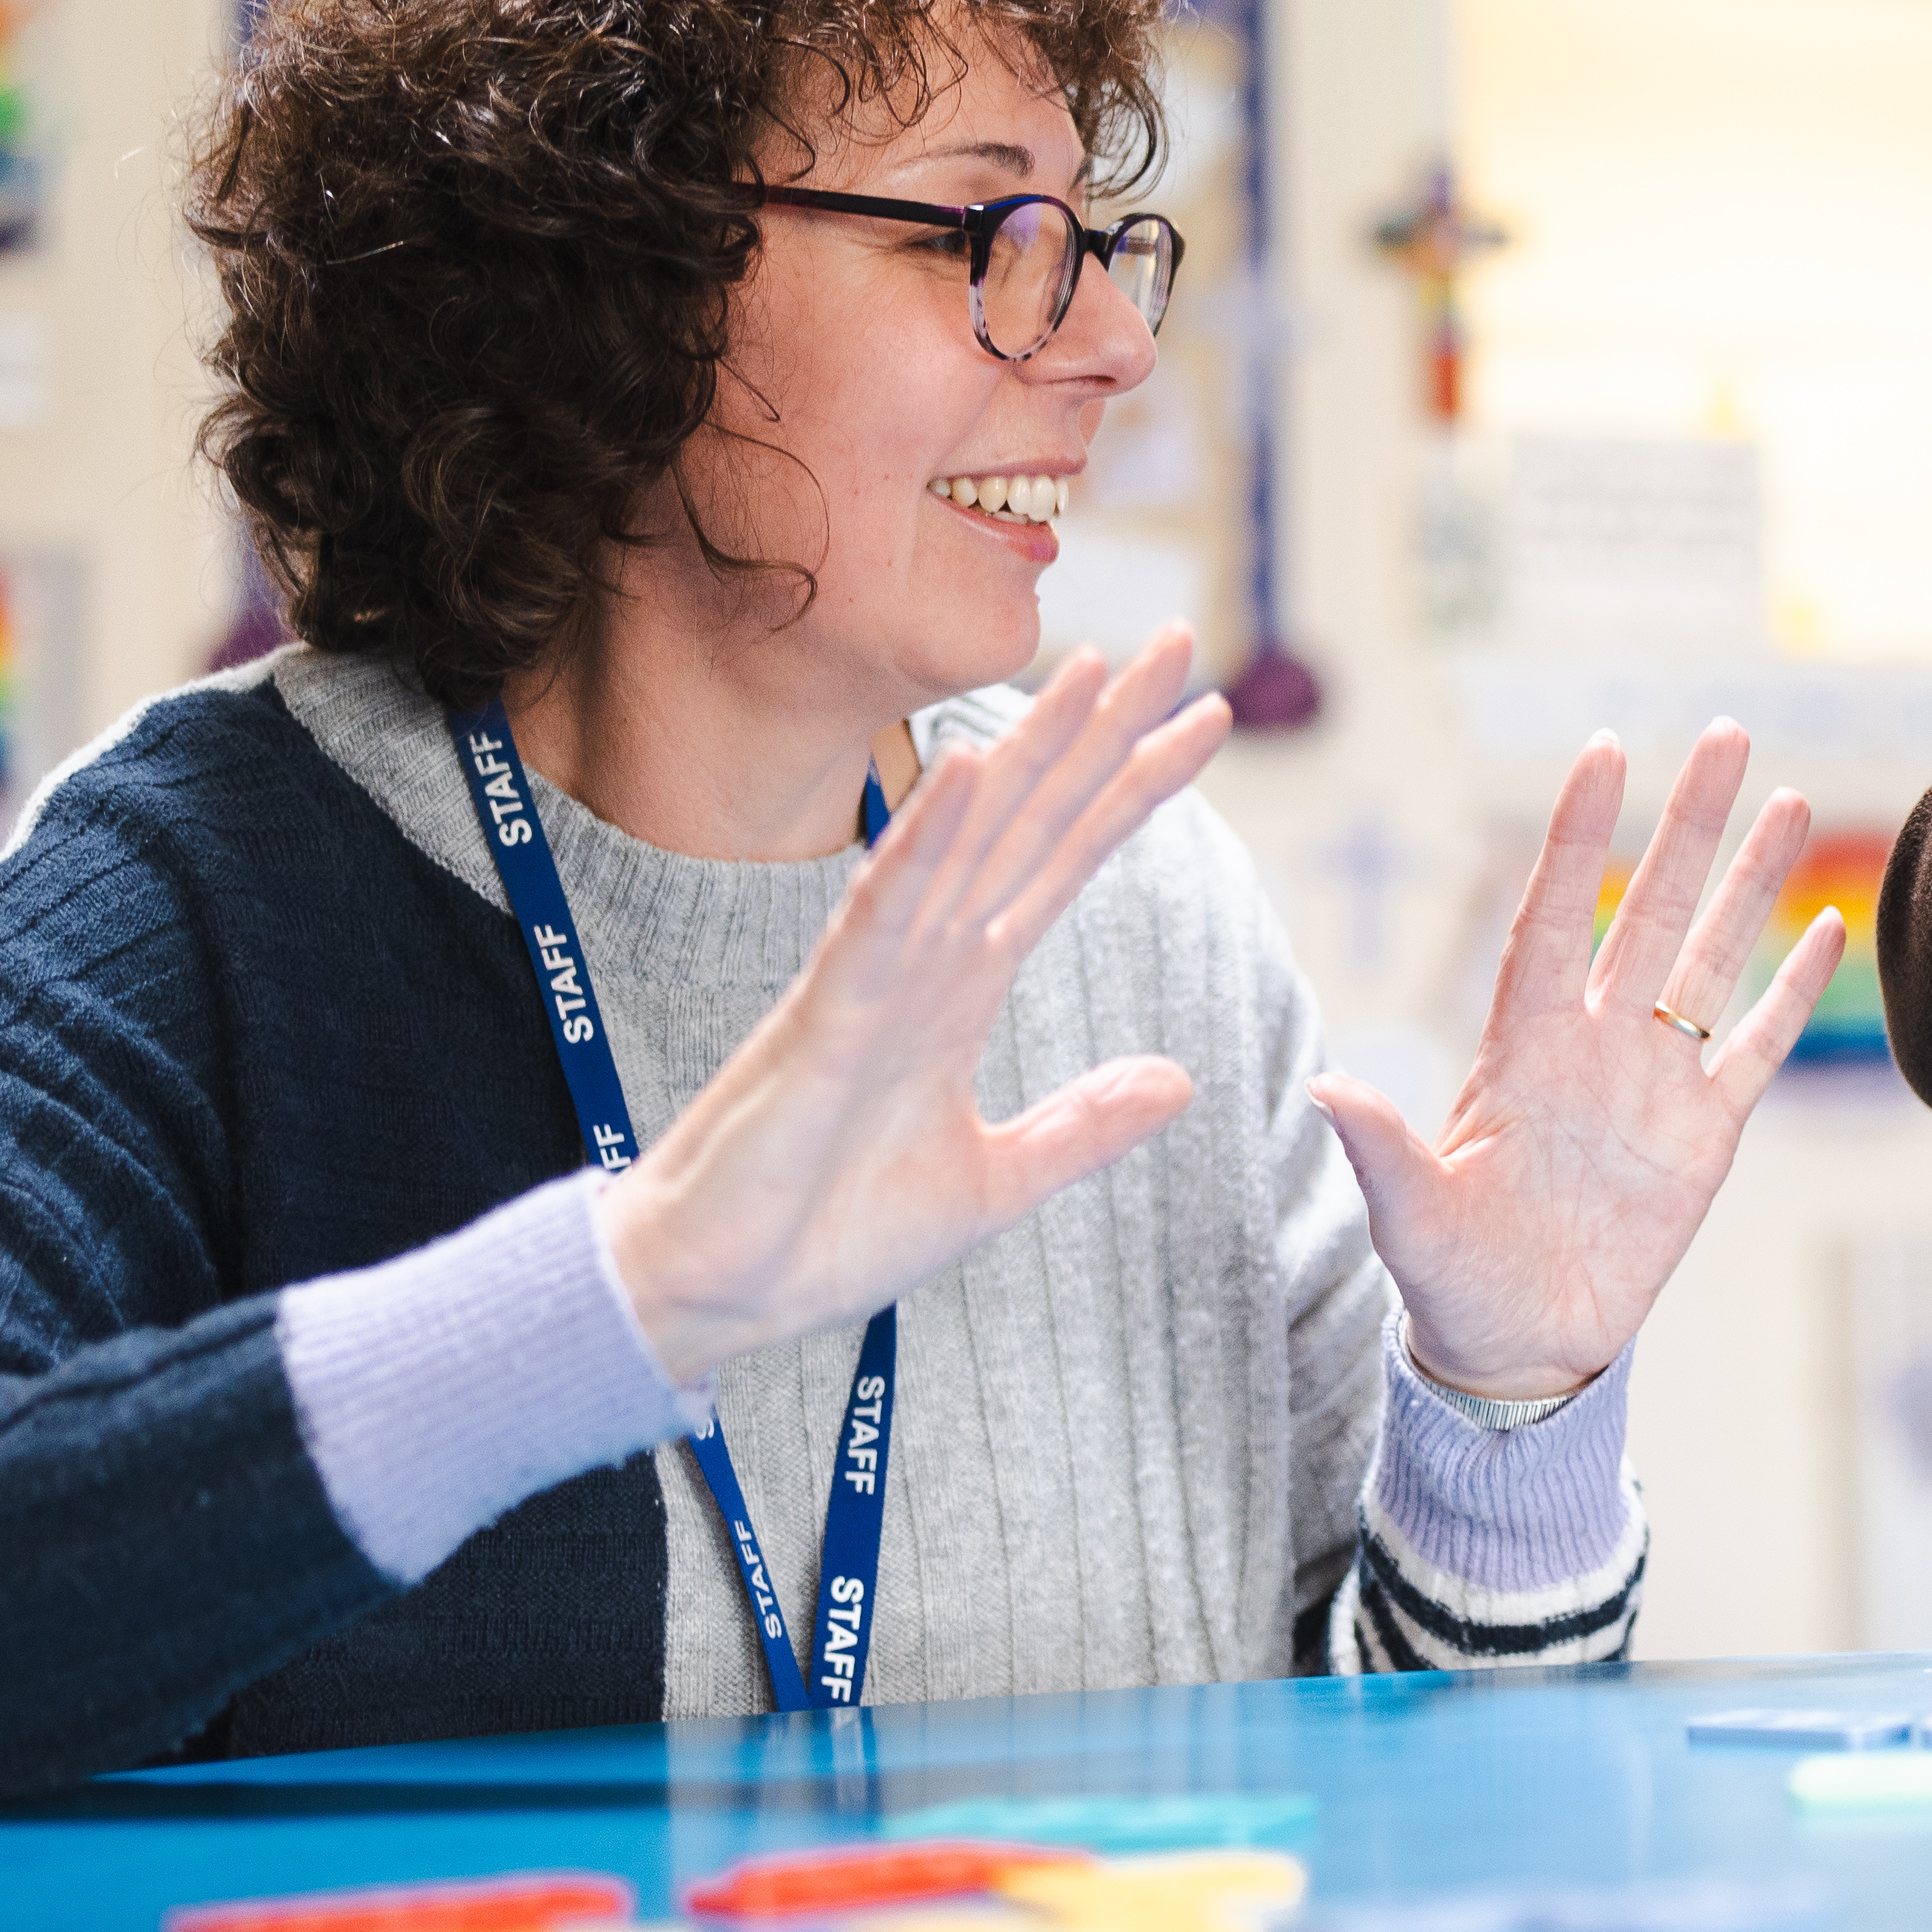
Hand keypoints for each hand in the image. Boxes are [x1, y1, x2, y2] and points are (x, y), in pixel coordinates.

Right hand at [594, 631, 1231, 1380]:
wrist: (725, 1291)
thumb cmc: (832, 1231)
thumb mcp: (995, 1183)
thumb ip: (1082, 1127)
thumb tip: (1181, 1078)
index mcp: (964, 985)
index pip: (1068, 860)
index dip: (1134, 787)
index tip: (1206, 719)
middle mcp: (928, 956)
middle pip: (1032, 819)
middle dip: (1104, 730)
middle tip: (1177, 639)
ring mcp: (877, 974)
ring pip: (968, 838)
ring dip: (1030, 751)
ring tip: (1096, 667)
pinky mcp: (830, 1011)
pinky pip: (885, 908)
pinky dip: (929, 839)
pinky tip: (972, 768)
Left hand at [1314, 721, 1840, 1399]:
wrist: (1516, 1350)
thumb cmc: (1450, 1282)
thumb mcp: (1408, 1218)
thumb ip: (1381, 1149)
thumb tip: (1322, 1088)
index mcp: (1521, 1047)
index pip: (1554, 915)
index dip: (1577, 836)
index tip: (1602, 751)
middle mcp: (1594, 1044)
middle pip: (1650, 908)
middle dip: (1687, 822)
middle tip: (1724, 731)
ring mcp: (1655, 1084)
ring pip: (1712, 956)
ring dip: (1748, 881)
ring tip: (1781, 798)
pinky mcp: (1705, 1136)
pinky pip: (1757, 1046)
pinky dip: (1792, 991)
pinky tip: (1824, 927)